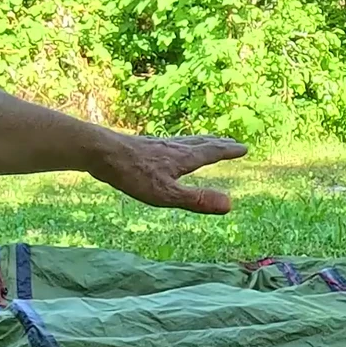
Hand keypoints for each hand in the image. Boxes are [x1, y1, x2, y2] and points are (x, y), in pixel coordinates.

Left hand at [92, 133, 248, 213]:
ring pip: (186, 141)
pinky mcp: (144, 146)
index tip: (244, 148)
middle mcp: (174, 147)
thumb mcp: (167, 194)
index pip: (211, 153)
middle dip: (218, 144)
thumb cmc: (133, 175)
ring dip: (202, 142)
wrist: (101, 152)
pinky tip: (171, 148)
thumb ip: (197, 200)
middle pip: (201, 143)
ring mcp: (158, 145)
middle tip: (232, 142)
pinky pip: (171, 143)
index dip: (228, 151)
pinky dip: (181, 143)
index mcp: (183, 158)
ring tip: (208, 141)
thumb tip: (230, 205)